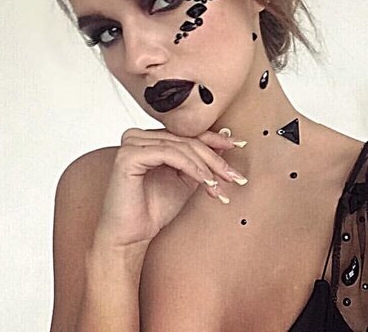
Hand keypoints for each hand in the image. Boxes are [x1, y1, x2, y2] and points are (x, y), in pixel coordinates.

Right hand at [92, 127, 244, 248]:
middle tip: (233, 175)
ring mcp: (132, 143)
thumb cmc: (155, 209)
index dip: (215, 139)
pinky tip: (204, 181)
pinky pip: (169, 154)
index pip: (187, 133)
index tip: (238, 145)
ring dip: (206, 166)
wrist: (132, 235)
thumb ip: (202, 161)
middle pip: (187, 139)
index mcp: (150, 138)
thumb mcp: (188, 180)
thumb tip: (227, 140)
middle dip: (214, 158)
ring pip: (181, 146)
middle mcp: (138, 136)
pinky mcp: (128, 155)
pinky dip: (191, 167)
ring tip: (218, 184)